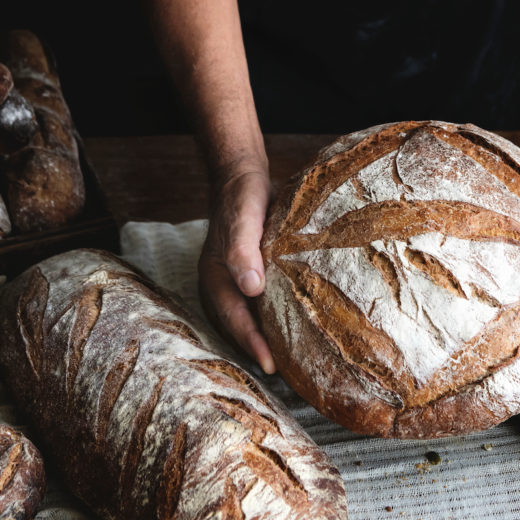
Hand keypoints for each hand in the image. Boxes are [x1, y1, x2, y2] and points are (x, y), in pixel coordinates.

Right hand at [199, 169, 275, 373]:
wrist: (243, 180)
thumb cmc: (242, 198)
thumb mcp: (243, 219)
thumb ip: (242, 252)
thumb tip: (251, 288)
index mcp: (215, 277)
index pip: (233, 317)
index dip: (252, 342)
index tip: (272, 365)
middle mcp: (222, 284)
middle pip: (237, 325)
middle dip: (257, 348)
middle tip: (284, 372)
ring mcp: (234, 281)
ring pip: (246, 318)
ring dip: (263, 338)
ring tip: (286, 358)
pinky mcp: (249, 275)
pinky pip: (256, 305)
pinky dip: (269, 319)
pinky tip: (288, 326)